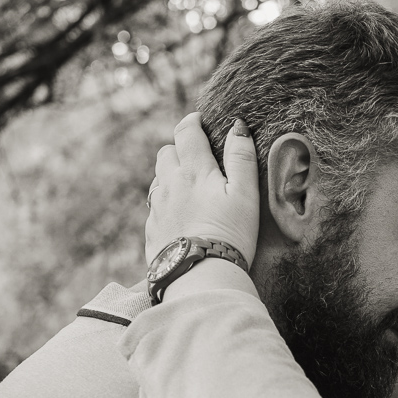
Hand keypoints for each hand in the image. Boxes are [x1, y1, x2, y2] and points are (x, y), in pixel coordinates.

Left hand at [145, 112, 259, 266]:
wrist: (201, 276)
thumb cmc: (230, 235)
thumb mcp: (245, 194)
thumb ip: (241, 158)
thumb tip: (238, 127)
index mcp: (193, 171)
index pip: (186, 132)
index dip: (192, 122)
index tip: (200, 121)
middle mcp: (169, 185)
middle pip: (166, 153)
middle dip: (179, 149)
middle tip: (197, 159)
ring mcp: (157, 208)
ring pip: (158, 180)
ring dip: (171, 176)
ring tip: (190, 189)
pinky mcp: (152, 231)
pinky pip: (155, 208)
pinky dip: (166, 204)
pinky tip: (182, 218)